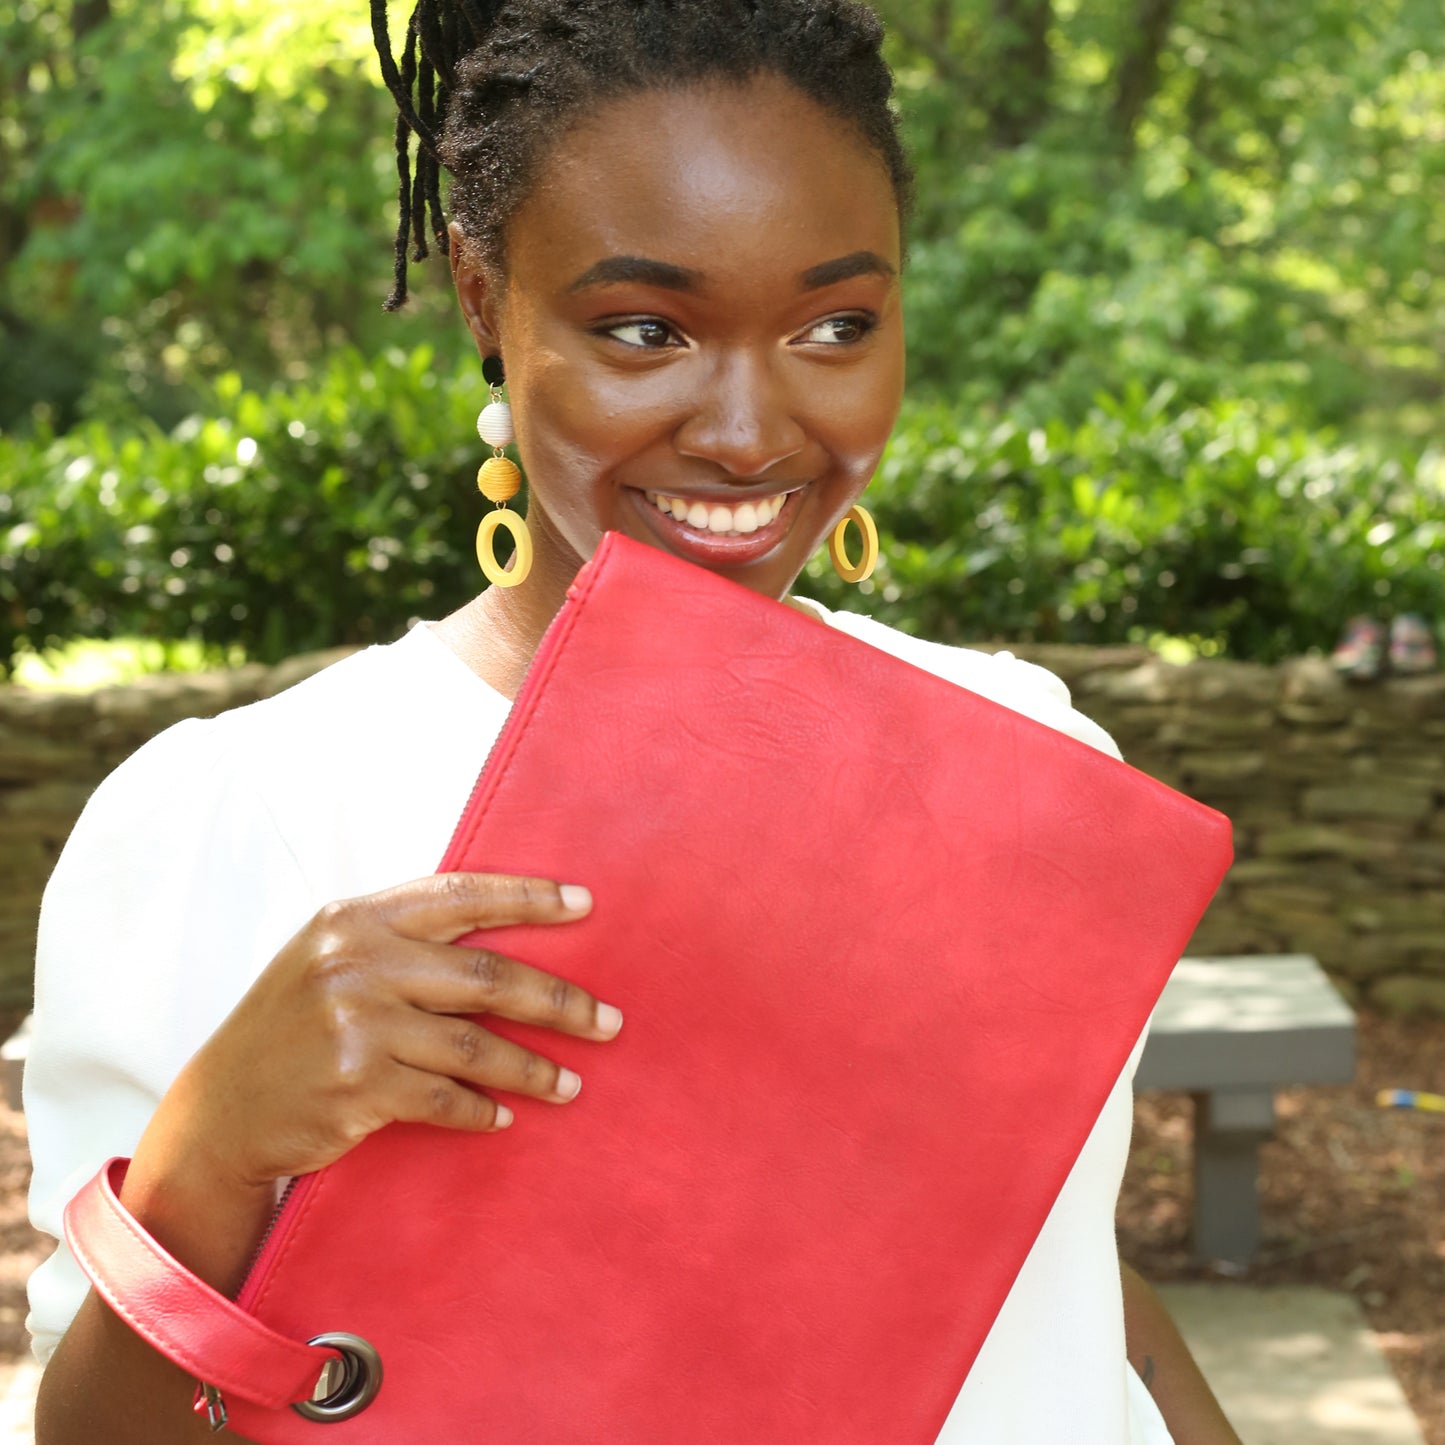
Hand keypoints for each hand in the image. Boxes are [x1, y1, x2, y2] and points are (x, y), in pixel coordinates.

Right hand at [156, 872, 618, 1192]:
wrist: (219, 1112)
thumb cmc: (289, 1029)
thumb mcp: (330, 960)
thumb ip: (401, 941)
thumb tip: (505, 938)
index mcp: (355, 920)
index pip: (460, 894)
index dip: (528, 897)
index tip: (586, 904)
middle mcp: (356, 964)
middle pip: (486, 975)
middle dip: (558, 1000)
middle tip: (610, 1021)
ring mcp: (355, 1025)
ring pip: (474, 1044)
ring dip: (533, 1067)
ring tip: (573, 1082)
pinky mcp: (356, 1087)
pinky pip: (445, 1098)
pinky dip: (484, 1110)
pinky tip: (507, 1116)